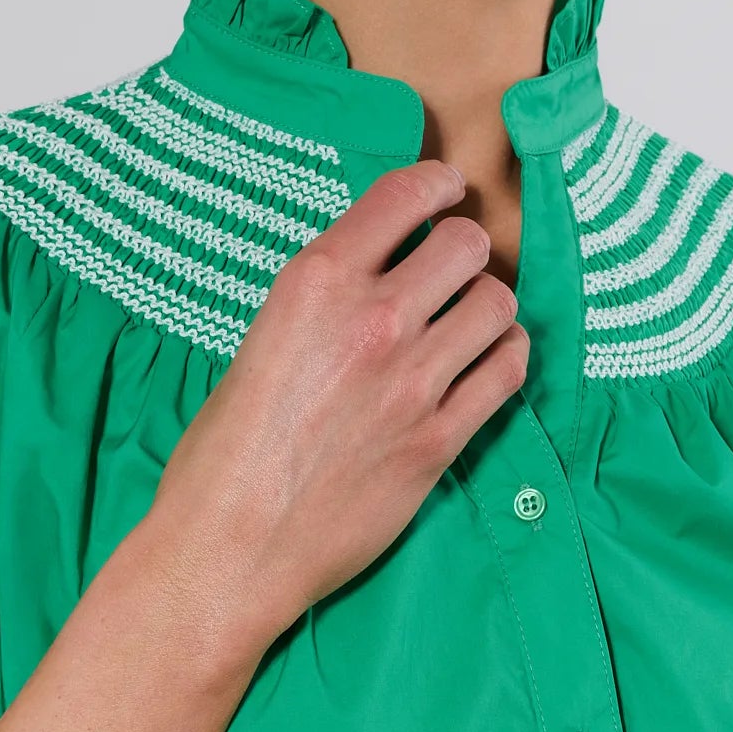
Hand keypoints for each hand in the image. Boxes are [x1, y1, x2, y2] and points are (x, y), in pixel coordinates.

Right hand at [144, 158, 526, 660]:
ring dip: (486, 305)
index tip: (447, 190)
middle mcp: (373, 319)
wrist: (231, 547)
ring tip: (466, 321)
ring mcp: (414, 380)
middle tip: (451, 269)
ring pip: (498, 303)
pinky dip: (505, 356)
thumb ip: (325, 301)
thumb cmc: (224, 452)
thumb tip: (376, 278)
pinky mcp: (441, 439)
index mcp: (317, 282)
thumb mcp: (262, 339)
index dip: (438, 184)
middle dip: (463, 251)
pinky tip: (485, 362)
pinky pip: (508, 371)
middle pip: (466, 244)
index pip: (405, 196)